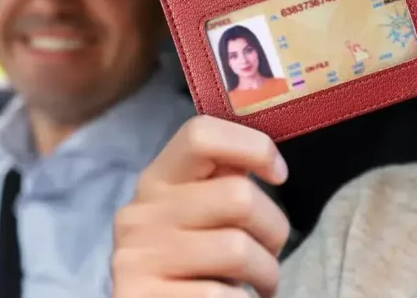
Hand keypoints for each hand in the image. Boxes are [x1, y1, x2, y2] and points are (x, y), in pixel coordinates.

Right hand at [112, 116, 290, 297]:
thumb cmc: (196, 261)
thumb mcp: (200, 213)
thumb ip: (223, 181)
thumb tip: (266, 158)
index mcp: (158, 180)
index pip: (201, 135)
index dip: (254, 147)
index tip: (278, 175)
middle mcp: (141, 214)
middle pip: (239, 196)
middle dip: (275, 229)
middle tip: (273, 251)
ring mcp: (138, 259)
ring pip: (238, 249)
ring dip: (266, 272)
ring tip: (261, 282)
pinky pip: (222, 295)